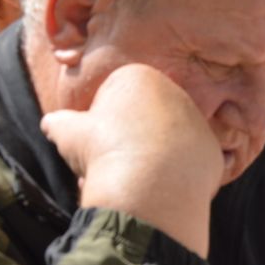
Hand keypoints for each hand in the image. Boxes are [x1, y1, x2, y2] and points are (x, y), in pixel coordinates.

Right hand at [42, 64, 222, 257]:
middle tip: (114, 159)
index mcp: (140, 77)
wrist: (147, 187)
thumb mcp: (67, 132)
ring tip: (134, 176)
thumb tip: (51, 123)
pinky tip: (159, 187)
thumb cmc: (103, 151)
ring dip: (150, 157)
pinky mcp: (213, 152)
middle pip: (144, 117)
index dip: (101, 121)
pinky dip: (172, 175)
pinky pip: (187, 163)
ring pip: (166, 140)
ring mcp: (199, 123)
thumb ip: (60, 122)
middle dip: (127, 138)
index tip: (97, 138)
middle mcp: (176, 94)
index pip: (115, 95)